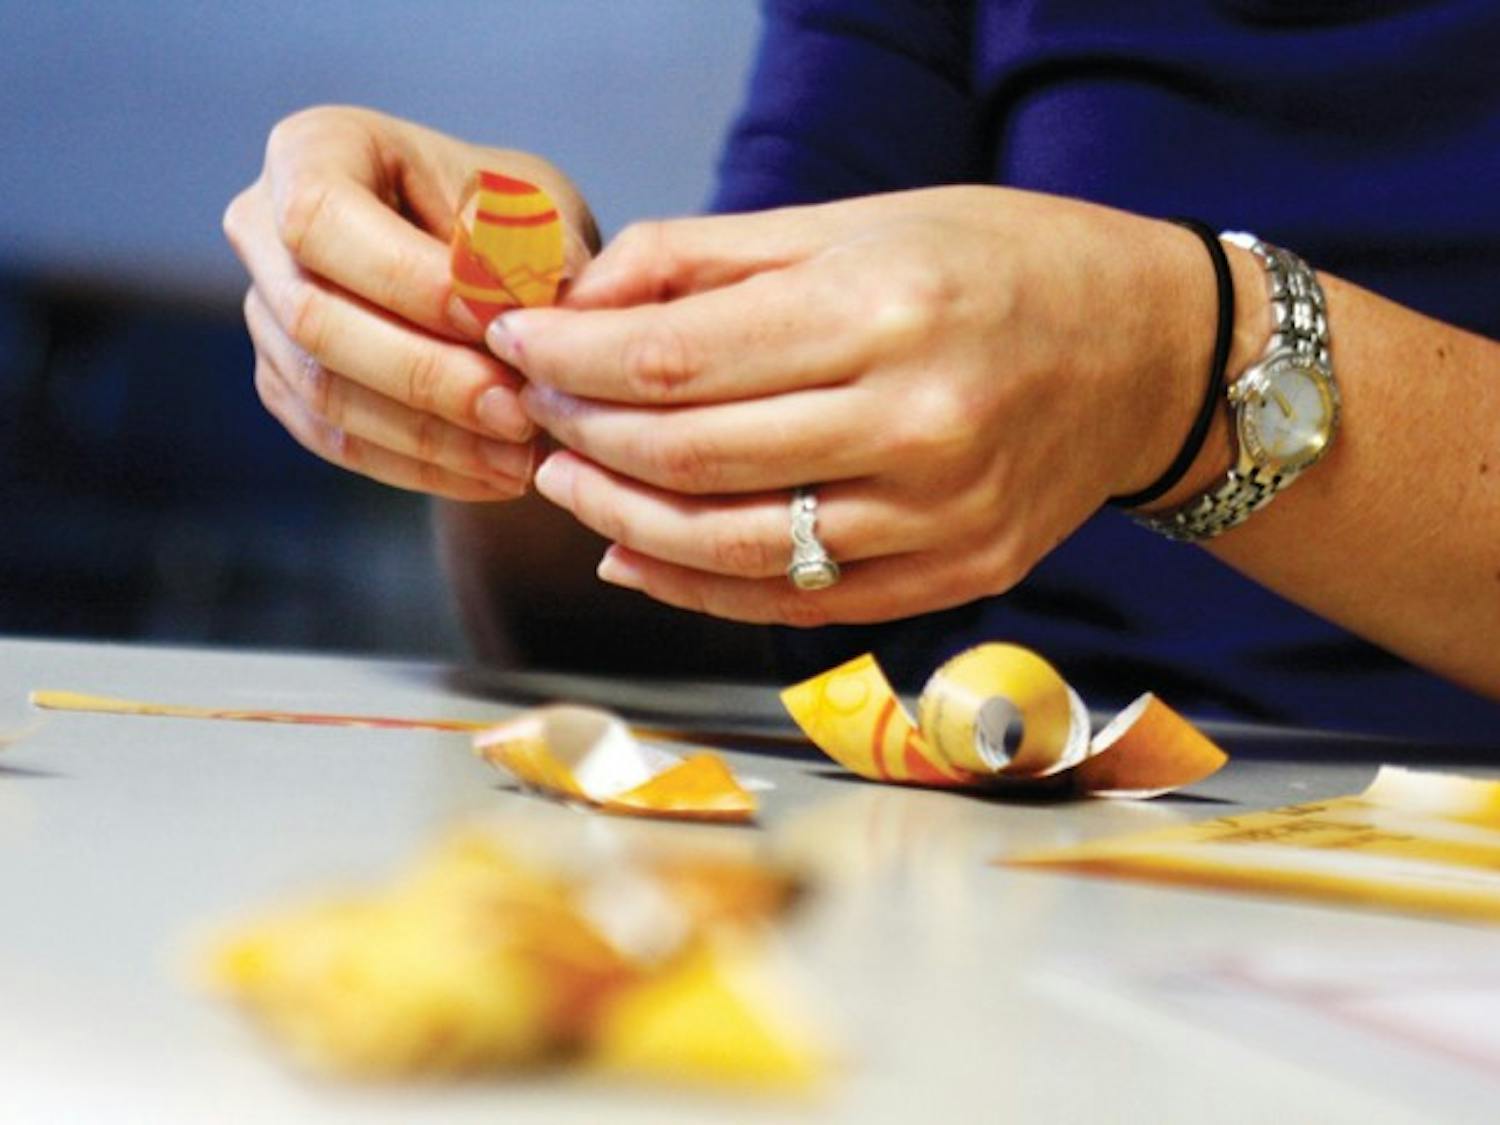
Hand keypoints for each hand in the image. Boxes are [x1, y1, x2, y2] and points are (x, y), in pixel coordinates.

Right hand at [223, 106, 596, 499]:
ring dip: (430, 435)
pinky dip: (421, 465)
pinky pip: (339, 441)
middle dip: (426, 375)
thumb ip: (529, 251)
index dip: (408, 280)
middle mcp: (262, 228)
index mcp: (313, 150)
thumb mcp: (538, 213)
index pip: (324, 219)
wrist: (498, 279)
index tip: (502, 325)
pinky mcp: (286, 385)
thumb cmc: (515, 226)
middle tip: (519, 412)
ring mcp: (264, 313)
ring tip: (519, 455)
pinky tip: (494, 475)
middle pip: (315, 319)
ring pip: (324, 392)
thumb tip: (527, 301)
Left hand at [486, 187, 1213, 623]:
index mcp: (885, 312)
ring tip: (569, 483)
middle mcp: (916, 425)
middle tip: (534, 413)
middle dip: (582, 439)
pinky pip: (794, 604)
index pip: (675, 358)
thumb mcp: (858, 222)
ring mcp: (939, 519)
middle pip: (690, 460)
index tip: (517, 346)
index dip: (571, 358)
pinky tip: (636, 558)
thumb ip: (708, 258)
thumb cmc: (997, 264)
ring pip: (731, 550)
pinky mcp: (953, 576)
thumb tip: (581, 302)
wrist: (1146, 352)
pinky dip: (697, 589)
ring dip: (622, 524)